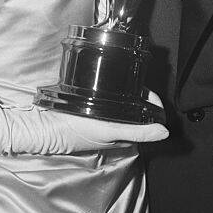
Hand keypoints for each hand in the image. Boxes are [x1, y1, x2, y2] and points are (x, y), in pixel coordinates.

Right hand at [43, 90, 168, 150]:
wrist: (47, 124)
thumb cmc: (78, 131)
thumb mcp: (111, 130)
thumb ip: (138, 131)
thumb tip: (165, 132)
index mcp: (124, 135)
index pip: (147, 118)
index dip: (153, 103)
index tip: (149, 90)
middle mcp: (116, 127)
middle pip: (136, 108)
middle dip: (140, 94)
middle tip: (137, 78)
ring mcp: (104, 118)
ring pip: (123, 102)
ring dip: (126, 90)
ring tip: (125, 77)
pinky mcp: (91, 109)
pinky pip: (109, 98)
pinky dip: (112, 90)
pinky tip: (108, 81)